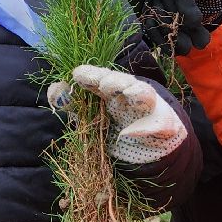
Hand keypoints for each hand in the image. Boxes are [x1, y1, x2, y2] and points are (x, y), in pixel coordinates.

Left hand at [49, 64, 186, 163]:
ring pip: (145, 94)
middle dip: (114, 80)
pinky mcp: (165, 126)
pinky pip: (161, 125)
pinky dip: (148, 128)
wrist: (152, 146)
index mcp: (111, 90)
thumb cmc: (118, 123)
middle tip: (103, 84)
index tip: (77, 74)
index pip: (101, 78)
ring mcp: (149, 109)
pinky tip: (132, 132)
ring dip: (137, 92)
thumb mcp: (91, 114)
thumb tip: (55, 89)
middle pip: (123, 81)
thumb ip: (71, 103)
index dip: (91, 75)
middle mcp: (130, 95)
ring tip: (128, 92)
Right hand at [142, 0, 221, 55]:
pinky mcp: (147, 16)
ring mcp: (151, 3)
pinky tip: (176, 51)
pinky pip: (151, 30)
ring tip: (189, 49)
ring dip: (175, 39)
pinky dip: (163, 42)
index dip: (186, 6)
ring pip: (159, 22)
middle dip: (186, 29)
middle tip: (202, 43)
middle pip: (169, 9)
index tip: (198, 21)